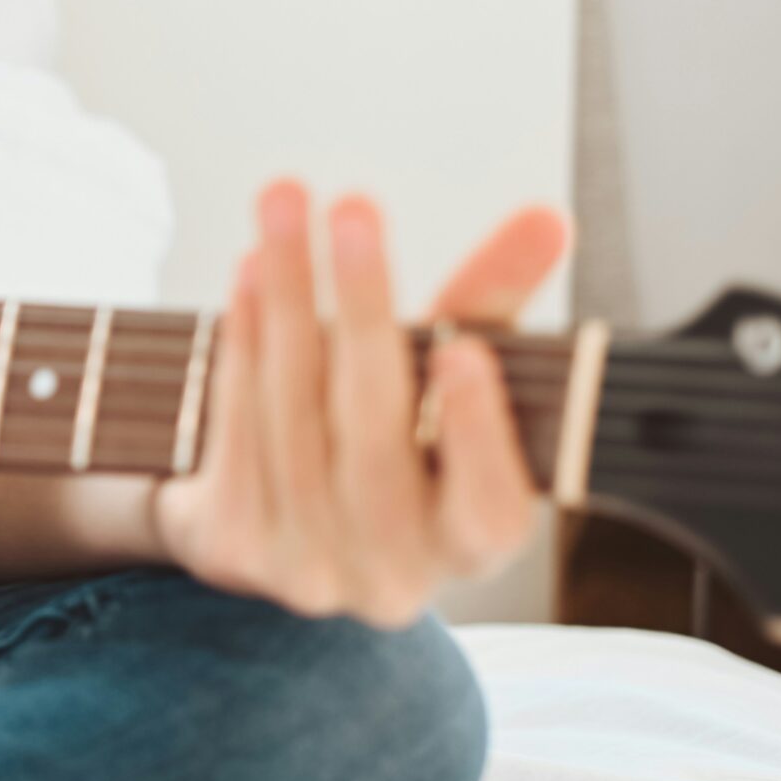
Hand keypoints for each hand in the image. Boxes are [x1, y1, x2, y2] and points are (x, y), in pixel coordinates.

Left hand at [152, 180, 569, 627]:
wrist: (269, 521)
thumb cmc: (389, 440)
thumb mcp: (450, 381)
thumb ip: (494, 306)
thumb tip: (545, 220)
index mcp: (474, 544)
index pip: (486, 504)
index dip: (475, 432)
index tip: (461, 350)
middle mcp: (394, 574)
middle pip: (375, 435)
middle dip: (364, 309)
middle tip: (356, 210)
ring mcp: (308, 569)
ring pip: (294, 418)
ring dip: (288, 299)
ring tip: (285, 206)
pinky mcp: (235, 549)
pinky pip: (237, 429)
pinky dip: (241, 342)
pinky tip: (249, 274)